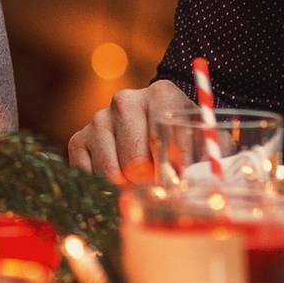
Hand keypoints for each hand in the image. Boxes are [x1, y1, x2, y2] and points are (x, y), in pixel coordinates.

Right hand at [68, 81, 190, 181]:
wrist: (155, 126)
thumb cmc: (183, 138)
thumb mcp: (202, 141)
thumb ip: (204, 158)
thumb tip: (186, 186)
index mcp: (160, 94)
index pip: (162, 140)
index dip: (172, 171)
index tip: (179, 184)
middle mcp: (125, 101)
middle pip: (135, 161)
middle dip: (148, 182)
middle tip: (159, 184)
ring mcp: (99, 119)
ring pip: (111, 172)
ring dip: (127, 187)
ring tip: (141, 181)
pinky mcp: (79, 139)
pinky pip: (88, 175)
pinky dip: (104, 188)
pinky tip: (119, 181)